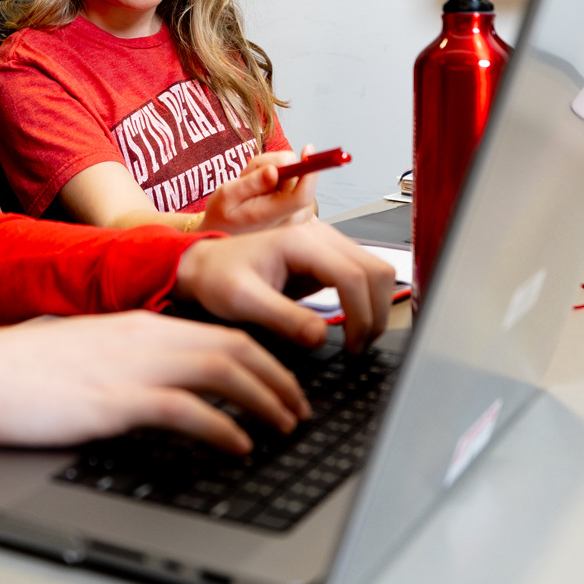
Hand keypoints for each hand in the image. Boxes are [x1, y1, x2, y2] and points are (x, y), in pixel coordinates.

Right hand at [0, 312, 311, 453]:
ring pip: (224, 371)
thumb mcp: (88, 354)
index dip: (264, 358)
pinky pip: (186, 409)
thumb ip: (129, 361)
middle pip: (236, 347)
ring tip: (285, 427)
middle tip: (301, 410)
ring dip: (265, 400)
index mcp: (141, 324)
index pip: (222, 332)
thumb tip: (162, 384)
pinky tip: (239, 445)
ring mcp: (132, 365)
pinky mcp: (116, 399)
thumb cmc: (21, 370)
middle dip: (279, 379)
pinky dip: (222, 427)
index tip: (284, 383)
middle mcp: (146, 336)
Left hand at [174, 221, 395, 352]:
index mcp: (300, 242)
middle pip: (376, 271)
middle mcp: (320, 237)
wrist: (206, 265)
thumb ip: (282, 318)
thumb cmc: (218, 276)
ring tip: (357, 339)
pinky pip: (363, 278)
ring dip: (375, 308)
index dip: (361, 315)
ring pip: (376, 273)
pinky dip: (367, 303)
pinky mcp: (328, 260)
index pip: (353, 276)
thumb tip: (320, 337)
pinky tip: (351, 326)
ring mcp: (327, 246)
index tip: (352, 346)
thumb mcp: (242, 301)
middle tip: (358, 347)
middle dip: (375, 313)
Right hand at [198, 148, 318, 233]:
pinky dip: (283, 183)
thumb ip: (251, 183)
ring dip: (279, 175)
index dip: (309, 172)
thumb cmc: (222, 214)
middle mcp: (290, 221)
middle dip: (280, 166)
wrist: (222, 233)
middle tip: (251, 173)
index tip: (307, 150)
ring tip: (255, 185)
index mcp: (272, 216)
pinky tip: (265, 191)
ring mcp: (296, 220)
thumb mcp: (227, 194)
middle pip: (300, 180)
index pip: (301, 195)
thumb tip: (274, 171)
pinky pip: (297, 188)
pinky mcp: (298, 215)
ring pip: (299, 181)